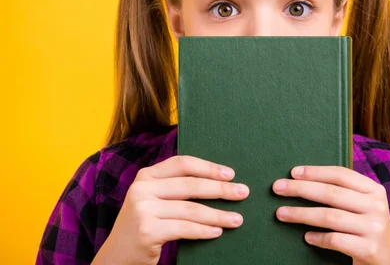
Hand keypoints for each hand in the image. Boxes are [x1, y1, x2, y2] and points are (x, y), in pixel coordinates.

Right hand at [92, 155, 249, 264]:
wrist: (116, 257)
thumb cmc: (144, 226)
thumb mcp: (153, 200)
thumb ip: (174, 188)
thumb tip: (218, 181)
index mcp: (146, 176)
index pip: (183, 164)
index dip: (209, 167)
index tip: (231, 174)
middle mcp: (142, 189)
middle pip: (191, 185)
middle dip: (221, 190)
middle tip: (243, 193)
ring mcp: (142, 209)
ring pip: (191, 209)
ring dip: (218, 215)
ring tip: (237, 219)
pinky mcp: (147, 230)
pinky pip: (185, 228)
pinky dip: (204, 230)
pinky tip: (217, 231)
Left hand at [273, 166, 389, 264]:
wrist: (389, 263)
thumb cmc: (367, 229)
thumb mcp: (363, 206)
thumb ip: (344, 193)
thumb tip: (302, 180)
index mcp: (374, 190)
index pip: (341, 175)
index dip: (315, 172)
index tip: (293, 172)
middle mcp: (376, 206)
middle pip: (331, 193)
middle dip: (301, 189)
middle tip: (278, 188)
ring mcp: (374, 228)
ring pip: (330, 216)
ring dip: (301, 214)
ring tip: (281, 213)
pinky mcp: (369, 249)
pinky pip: (335, 240)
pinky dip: (318, 238)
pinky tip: (306, 237)